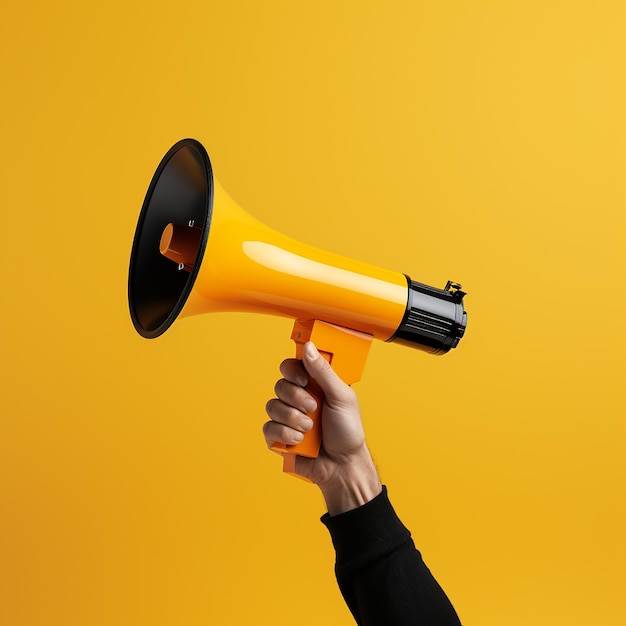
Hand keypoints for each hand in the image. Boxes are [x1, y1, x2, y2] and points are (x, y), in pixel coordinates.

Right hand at [264, 341, 381, 514]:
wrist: (344, 465)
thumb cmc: (347, 431)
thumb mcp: (341, 396)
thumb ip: (323, 371)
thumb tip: (308, 346)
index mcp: (313, 385)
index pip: (291, 367)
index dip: (293, 371)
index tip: (304, 380)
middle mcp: (297, 399)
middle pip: (280, 385)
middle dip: (296, 398)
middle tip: (313, 408)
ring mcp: (287, 418)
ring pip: (273, 406)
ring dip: (293, 418)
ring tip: (310, 428)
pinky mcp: (278, 437)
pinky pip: (268, 427)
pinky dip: (285, 433)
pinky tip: (300, 440)